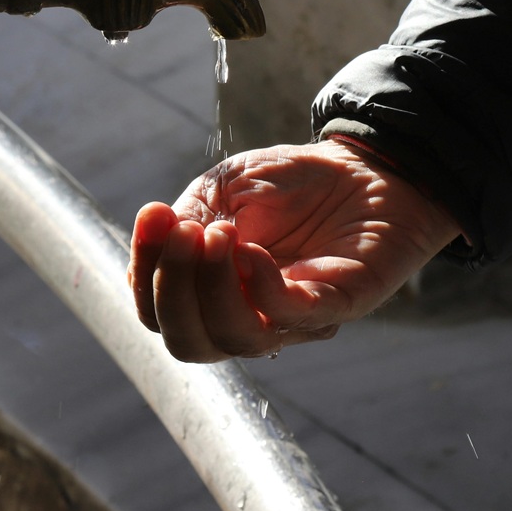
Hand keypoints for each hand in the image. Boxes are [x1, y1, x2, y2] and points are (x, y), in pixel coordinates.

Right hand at [128, 140, 461, 361]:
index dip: (144, 273)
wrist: (367, 168)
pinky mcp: (337, 306)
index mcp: (210, 293)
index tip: (153, 216)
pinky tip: (252, 251)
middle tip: (184, 234)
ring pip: (234, 340)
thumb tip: (164, 241)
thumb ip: (191, 215)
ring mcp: (292, 320)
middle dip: (171, 291)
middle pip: (188, 342)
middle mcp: (246, 317)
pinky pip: (290, 318)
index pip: (158, 311)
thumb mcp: (226, 187)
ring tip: (218, 235)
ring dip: (212, 288)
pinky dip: (262, 289)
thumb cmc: (293, 182)